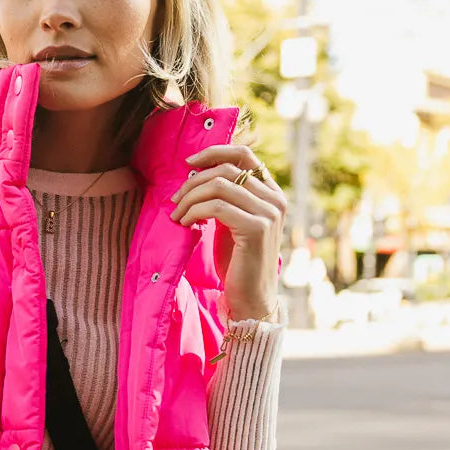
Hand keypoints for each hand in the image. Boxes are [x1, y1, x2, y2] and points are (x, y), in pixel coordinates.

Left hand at [169, 145, 286, 320]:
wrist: (251, 298)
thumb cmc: (237, 262)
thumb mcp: (232, 221)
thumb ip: (225, 197)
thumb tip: (196, 174)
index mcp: (271, 192)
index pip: (244, 155)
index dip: (214, 152)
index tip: (189, 163)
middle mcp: (275, 198)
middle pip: (226, 169)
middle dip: (193, 182)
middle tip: (174, 200)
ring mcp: (269, 212)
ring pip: (218, 185)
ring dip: (190, 198)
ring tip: (177, 215)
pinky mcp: (257, 228)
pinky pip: (216, 207)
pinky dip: (194, 212)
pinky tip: (185, 224)